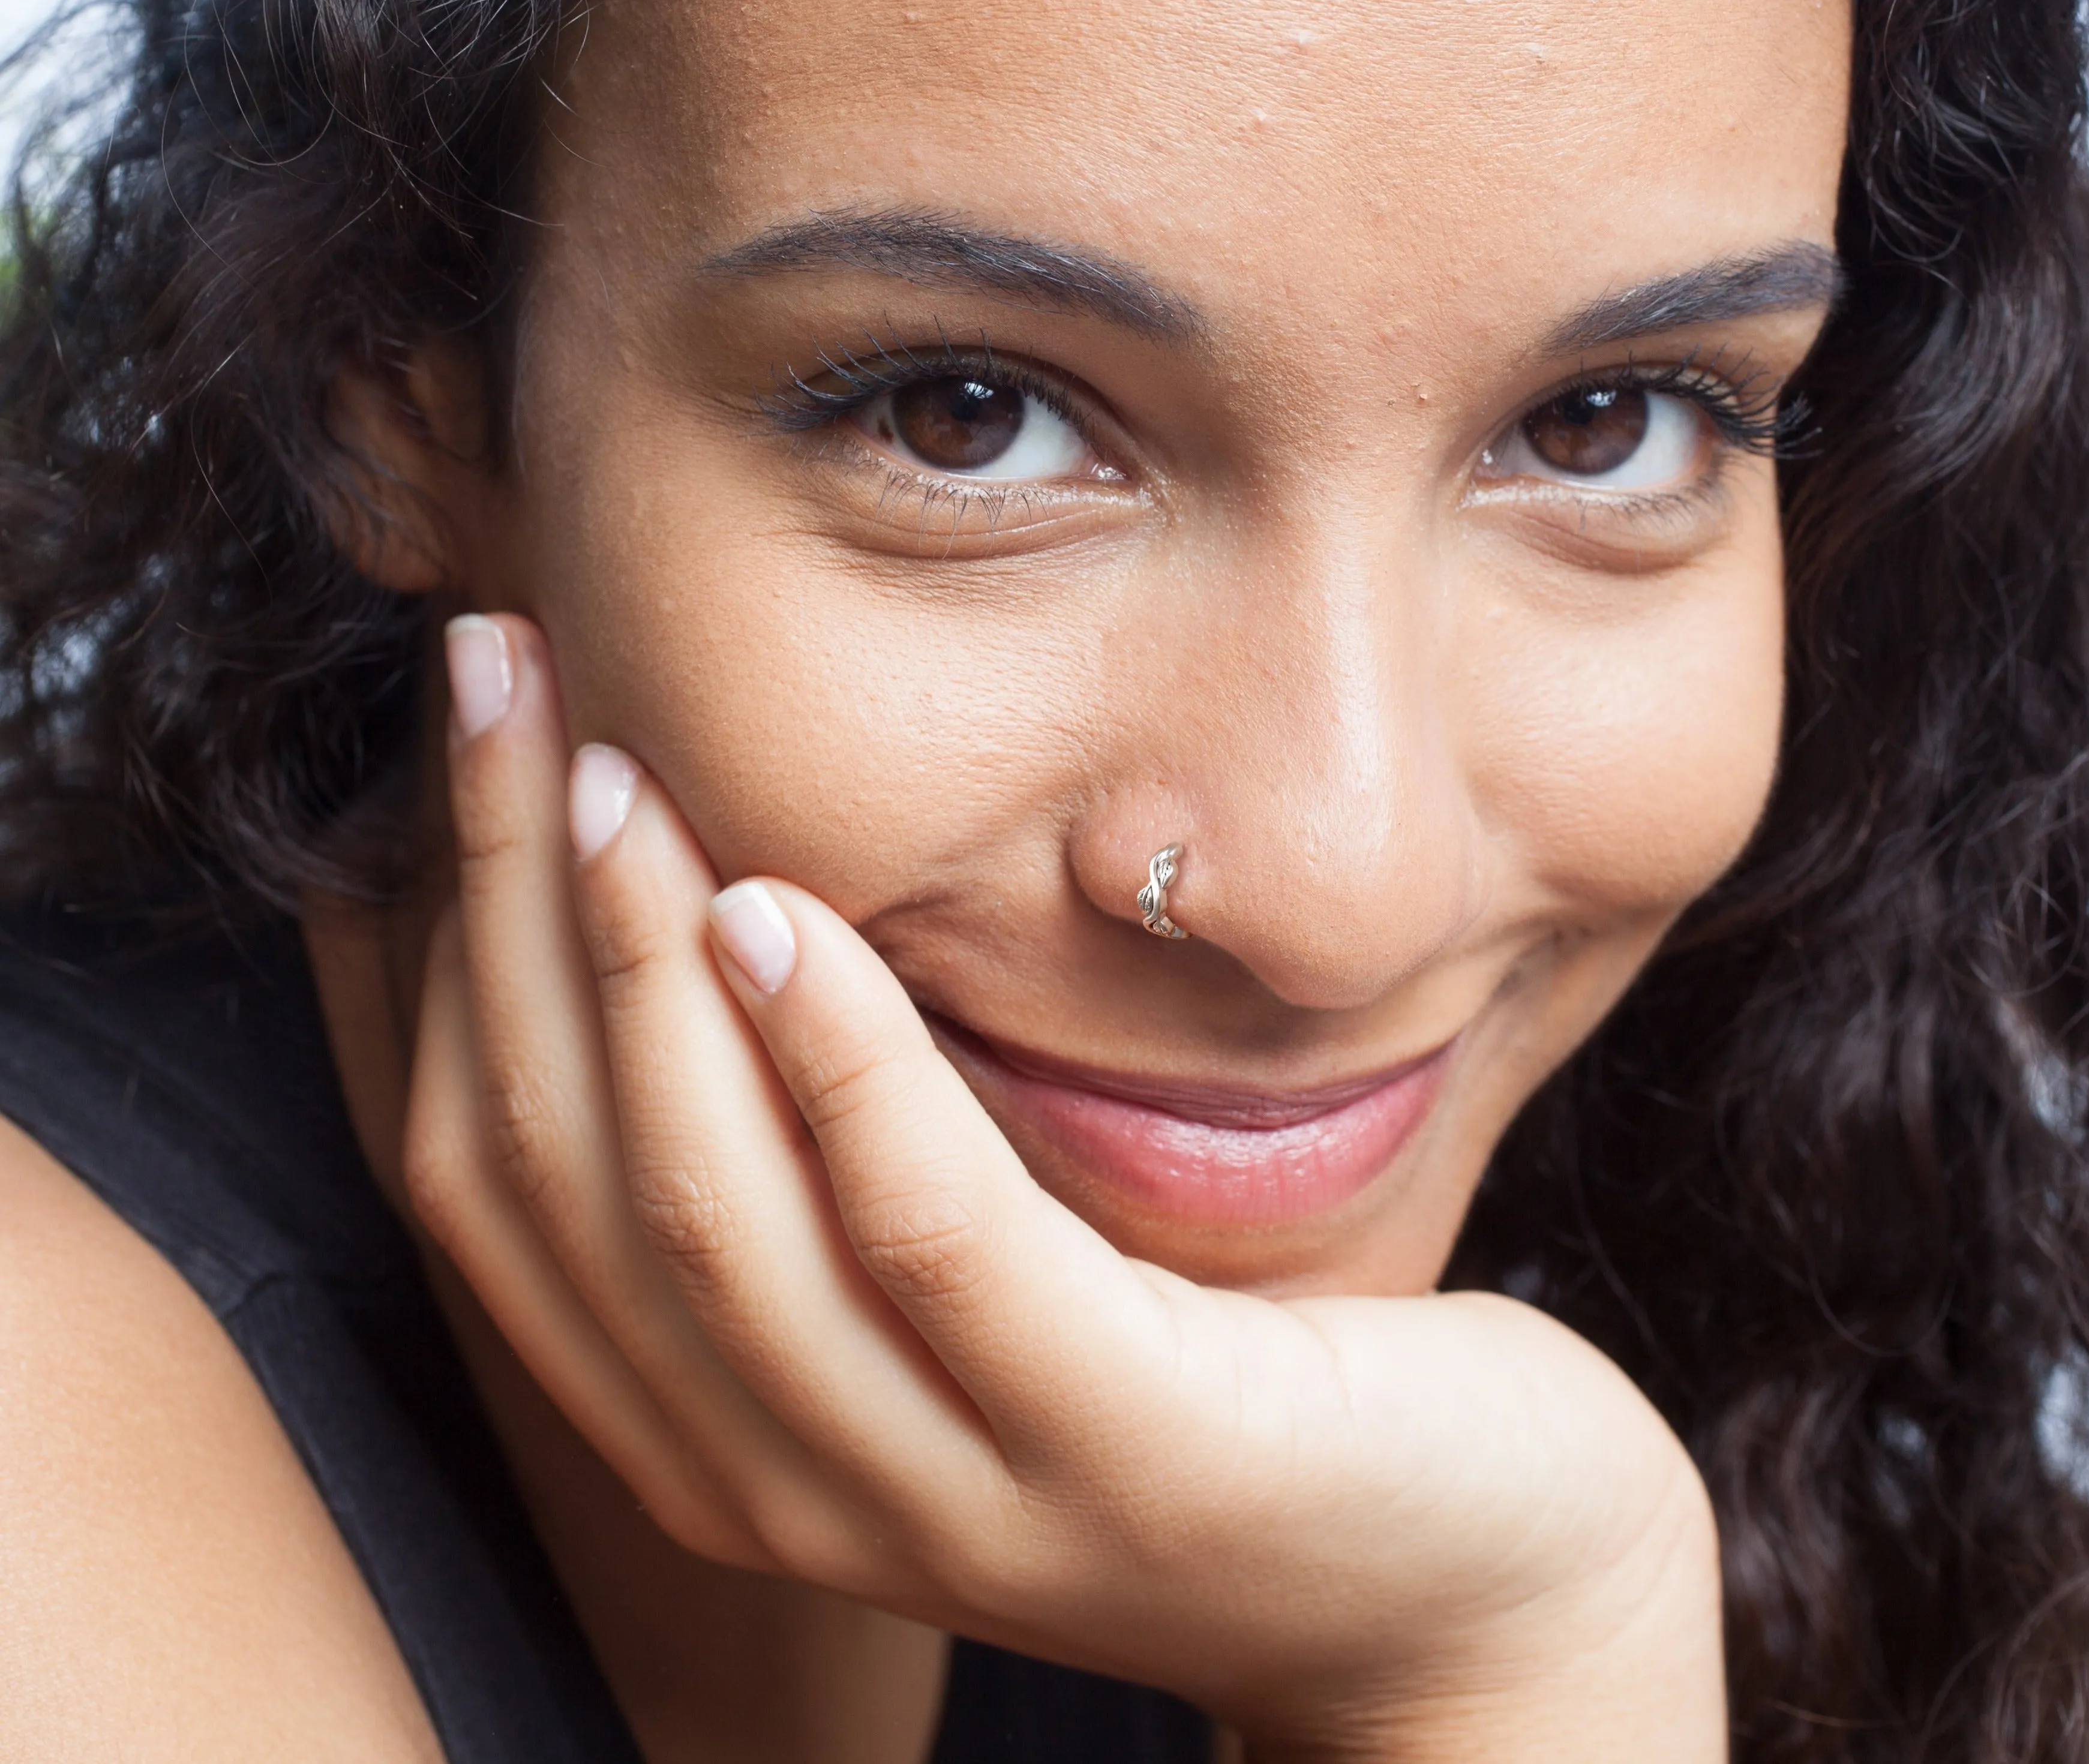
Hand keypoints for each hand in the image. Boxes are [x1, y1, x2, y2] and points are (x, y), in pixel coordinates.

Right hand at [406, 614, 1724, 1761]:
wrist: (1465, 1569)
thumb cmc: (1207, 1363)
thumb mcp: (983, 1253)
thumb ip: (836, 1140)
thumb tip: (717, 885)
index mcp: (720, 1428)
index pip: (501, 1187)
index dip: (460, 948)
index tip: (482, 734)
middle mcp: (782, 1483)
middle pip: (571, 1179)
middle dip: (514, 910)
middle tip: (502, 680)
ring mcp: (942, 1492)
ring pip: (714, 1215)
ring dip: (638, 970)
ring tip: (615, 777)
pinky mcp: (1113, 1449)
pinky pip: (929, 1234)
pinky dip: (838, 1066)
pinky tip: (780, 913)